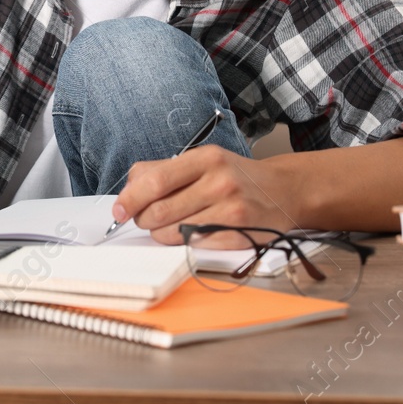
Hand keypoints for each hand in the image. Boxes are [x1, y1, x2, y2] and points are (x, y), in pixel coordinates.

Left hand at [111, 145, 299, 245]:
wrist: (283, 191)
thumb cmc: (235, 176)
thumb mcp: (202, 160)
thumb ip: (163, 170)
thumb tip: (128, 190)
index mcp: (205, 158)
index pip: (155, 180)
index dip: (130, 199)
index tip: (119, 210)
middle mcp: (219, 181)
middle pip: (159, 211)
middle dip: (143, 219)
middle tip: (145, 219)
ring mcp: (230, 209)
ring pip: (173, 232)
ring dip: (161, 234)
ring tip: (169, 225)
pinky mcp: (238, 233)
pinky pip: (195, 245)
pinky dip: (185, 243)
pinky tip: (193, 232)